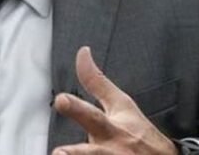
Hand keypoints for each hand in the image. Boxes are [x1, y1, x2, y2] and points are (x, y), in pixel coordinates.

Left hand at [52, 47, 177, 154]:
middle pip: (90, 152)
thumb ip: (97, 81)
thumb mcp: (121, 104)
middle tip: (59, 153)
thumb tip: (83, 53)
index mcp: (109, 128)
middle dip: (74, 152)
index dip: (74, 107)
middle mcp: (108, 150)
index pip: (91, 114)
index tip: (61, 100)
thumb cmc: (139, 133)